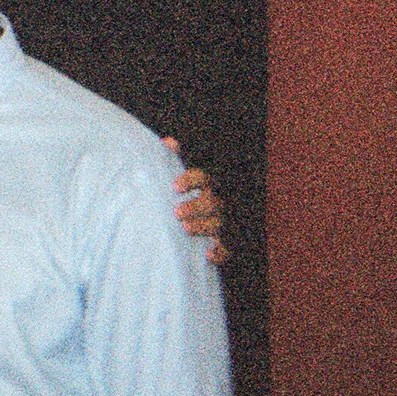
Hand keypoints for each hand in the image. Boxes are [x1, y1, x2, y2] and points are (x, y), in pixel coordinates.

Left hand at [161, 137, 228, 265]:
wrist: (189, 230)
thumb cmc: (181, 202)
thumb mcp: (177, 183)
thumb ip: (171, 162)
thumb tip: (169, 142)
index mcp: (206, 187)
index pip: (203, 178)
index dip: (191, 181)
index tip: (174, 187)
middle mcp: (217, 204)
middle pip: (212, 202)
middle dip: (197, 206)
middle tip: (177, 212)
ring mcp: (223, 224)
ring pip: (219, 224)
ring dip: (203, 226)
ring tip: (185, 228)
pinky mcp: (225, 245)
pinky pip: (227, 249)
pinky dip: (220, 251)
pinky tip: (208, 253)